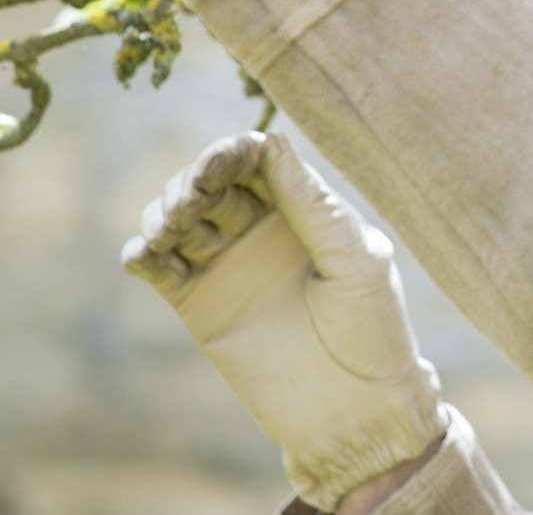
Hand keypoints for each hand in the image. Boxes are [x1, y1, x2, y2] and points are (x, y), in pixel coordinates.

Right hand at [123, 130, 450, 512]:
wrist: (349, 407)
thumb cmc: (371, 328)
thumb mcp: (354, 259)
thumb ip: (313, 205)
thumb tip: (272, 144)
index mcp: (307, 210)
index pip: (258, 159)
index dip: (233, 152)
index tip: (219, 162)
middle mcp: (264, 229)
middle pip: (212, 180)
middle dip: (194, 178)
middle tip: (192, 199)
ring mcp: (229, 264)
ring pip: (180, 216)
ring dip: (164, 209)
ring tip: (172, 227)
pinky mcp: (199, 304)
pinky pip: (159, 266)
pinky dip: (143, 252)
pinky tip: (145, 254)